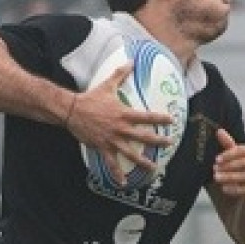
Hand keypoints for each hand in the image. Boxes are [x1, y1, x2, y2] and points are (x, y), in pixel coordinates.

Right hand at [64, 64, 173, 185]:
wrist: (72, 110)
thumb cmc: (91, 97)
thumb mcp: (108, 85)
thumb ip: (121, 74)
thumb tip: (131, 60)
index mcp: (124, 113)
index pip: (147, 116)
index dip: (161, 119)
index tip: (172, 121)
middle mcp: (120, 127)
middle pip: (143, 136)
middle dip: (158, 141)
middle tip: (169, 144)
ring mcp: (112, 139)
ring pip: (131, 153)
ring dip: (143, 162)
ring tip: (154, 168)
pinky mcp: (102, 147)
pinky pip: (111, 163)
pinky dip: (117, 174)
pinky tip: (124, 184)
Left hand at [212, 128, 244, 203]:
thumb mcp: (238, 158)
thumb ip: (230, 145)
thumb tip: (218, 130)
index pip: (243, 150)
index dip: (229, 154)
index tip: (217, 160)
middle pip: (244, 163)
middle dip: (227, 167)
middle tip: (214, 170)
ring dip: (228, 177)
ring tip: (217, 178)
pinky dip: (235, 189)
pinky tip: (224, 188)